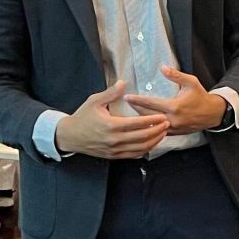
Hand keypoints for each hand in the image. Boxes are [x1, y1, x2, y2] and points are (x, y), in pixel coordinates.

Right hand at [53, 82, 169, 159]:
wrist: (70, 136)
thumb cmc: (82, 117)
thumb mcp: (94, 101)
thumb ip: (110, 93)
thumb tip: (123, 83)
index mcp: (111, 125)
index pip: (138, 123)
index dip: (152, 120)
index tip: (163, 115)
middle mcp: (115, 139)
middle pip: (142, 137)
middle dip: (157, 130)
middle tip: (168, 123)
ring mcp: (115, 149)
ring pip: (140, 148)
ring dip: (154, 141)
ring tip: (163, 133)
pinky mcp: (114, 156)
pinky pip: (133, 155)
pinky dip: (144, 150)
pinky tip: (151, 144)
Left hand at [125, 65, 227, 134]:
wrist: (212, 114)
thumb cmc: (201, 96)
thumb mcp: (191, 82)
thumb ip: (176, 75)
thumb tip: (162, 67)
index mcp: (174, 106)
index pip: (150, 103)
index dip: (137, 100)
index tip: (126, 97)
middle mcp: (172, 119)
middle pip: (147, 116)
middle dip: (135, 110)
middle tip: (124, 105)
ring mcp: (173, 128)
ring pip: (151, 126)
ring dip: (140, 120)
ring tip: (130, 114)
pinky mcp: (175, 134)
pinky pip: (158, 132)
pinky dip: (149, 127)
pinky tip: (142, 124)